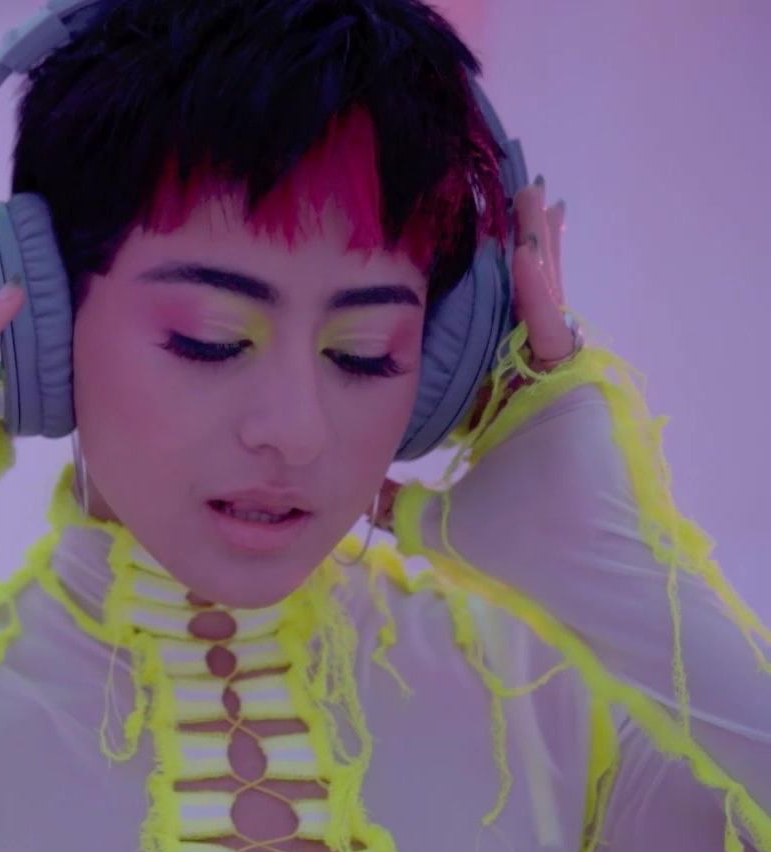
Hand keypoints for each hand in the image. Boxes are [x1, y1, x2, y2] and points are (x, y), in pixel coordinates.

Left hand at [373, 180, 574, 530]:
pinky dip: (537, 289)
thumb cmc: (518, 550)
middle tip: (496, 199)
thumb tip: (362, 496)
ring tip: (525, 195)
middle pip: (511, 307)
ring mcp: (557, 379)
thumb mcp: (439, 520)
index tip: (435, 262)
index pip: (474, 344)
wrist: (573, 568)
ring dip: (533, 249)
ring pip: (539, 301)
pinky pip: (550, 324)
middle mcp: (529, 385)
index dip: (458, 304)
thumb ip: (400, 502)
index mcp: (500, 408)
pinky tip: (525, 249)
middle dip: (506, 255)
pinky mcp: (577, 382)